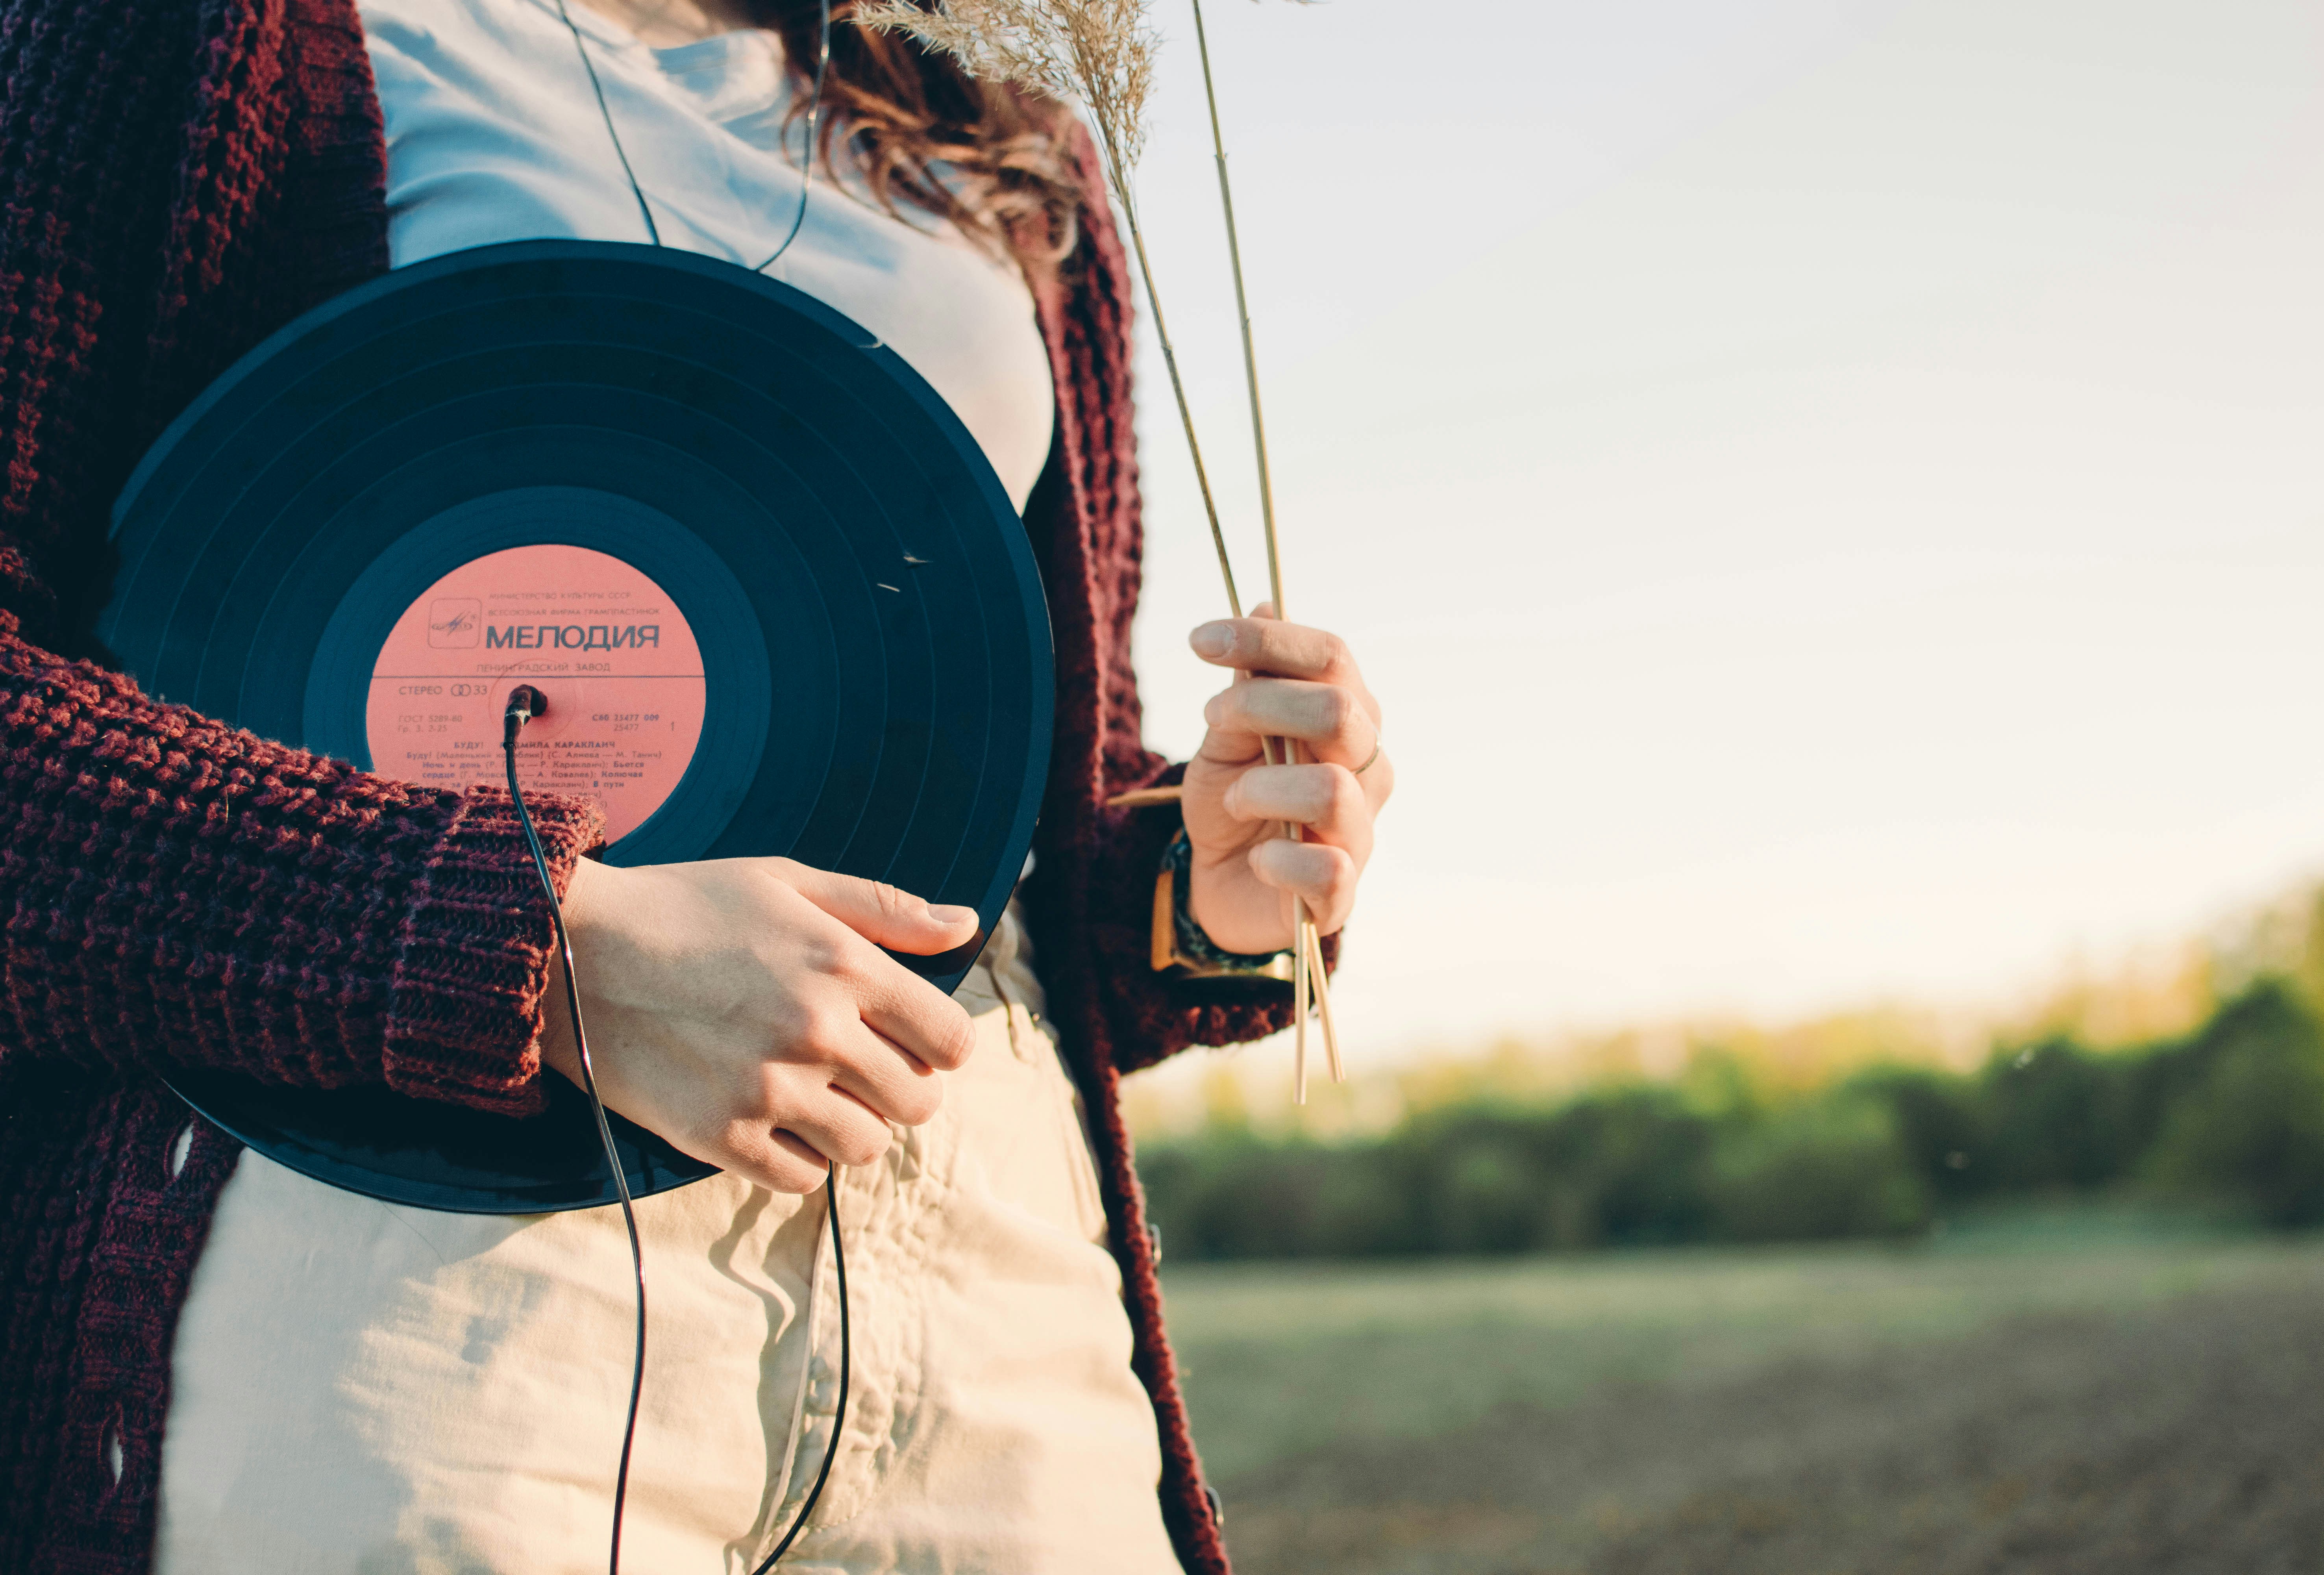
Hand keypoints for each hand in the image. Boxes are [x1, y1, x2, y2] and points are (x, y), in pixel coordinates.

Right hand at [543, 857, 979, 1193]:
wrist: (571, 950)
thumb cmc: (686, 907)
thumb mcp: (788, 883)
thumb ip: (884, 909)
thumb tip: (966, 925)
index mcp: (844, 966)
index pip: (951, 1042)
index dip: (940, 1044)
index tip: (909, 1036)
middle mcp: (816, 1032)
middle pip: (918, 1102)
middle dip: (898, 1086)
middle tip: (855, 1064)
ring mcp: (768, 1090)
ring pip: (866, 1146)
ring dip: (851, 1125)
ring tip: (812, 1092)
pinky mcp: (720, 1137)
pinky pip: (802, 1178)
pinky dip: (798, 1157)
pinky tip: (771, 1118)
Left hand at [1180, 606, 1391, 953]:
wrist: (1221, 883)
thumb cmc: (1233, 801)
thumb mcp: (1224, 738)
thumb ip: (1247, 688)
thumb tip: (1264, 603)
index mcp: (1348, 719)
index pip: (1332, 658)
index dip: (1267, 640)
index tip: (1200, 640)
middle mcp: (1368, 769)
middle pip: (1338, 710)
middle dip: (1261, 704)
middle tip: (1212, 718)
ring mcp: (1360, 831)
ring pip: (1329, 788)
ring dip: (1260, 786)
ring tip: (1235, 798)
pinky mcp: (1342, 893)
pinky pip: (1325, 868)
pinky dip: (1277, 859)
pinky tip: (1257, 858)